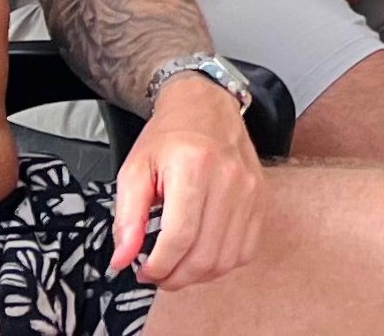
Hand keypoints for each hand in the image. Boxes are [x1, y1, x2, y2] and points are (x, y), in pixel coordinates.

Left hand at [111, 79, 265, 286]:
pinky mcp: (261, 198)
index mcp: (194, 166)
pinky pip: (246, 249)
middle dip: (176, 277)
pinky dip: (223, 263)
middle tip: (158, 276)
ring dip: (199, 275)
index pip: (180, 237)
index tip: (142, 272)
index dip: (158, 266)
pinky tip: (202, 254)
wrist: (205, 106)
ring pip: (227, 258)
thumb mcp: (134, 170)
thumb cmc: (168, 138)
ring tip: (178, 268)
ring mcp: (250, 190)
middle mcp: (229, 179)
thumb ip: (127, 217)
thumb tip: (123, 260)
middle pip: (205, 254)